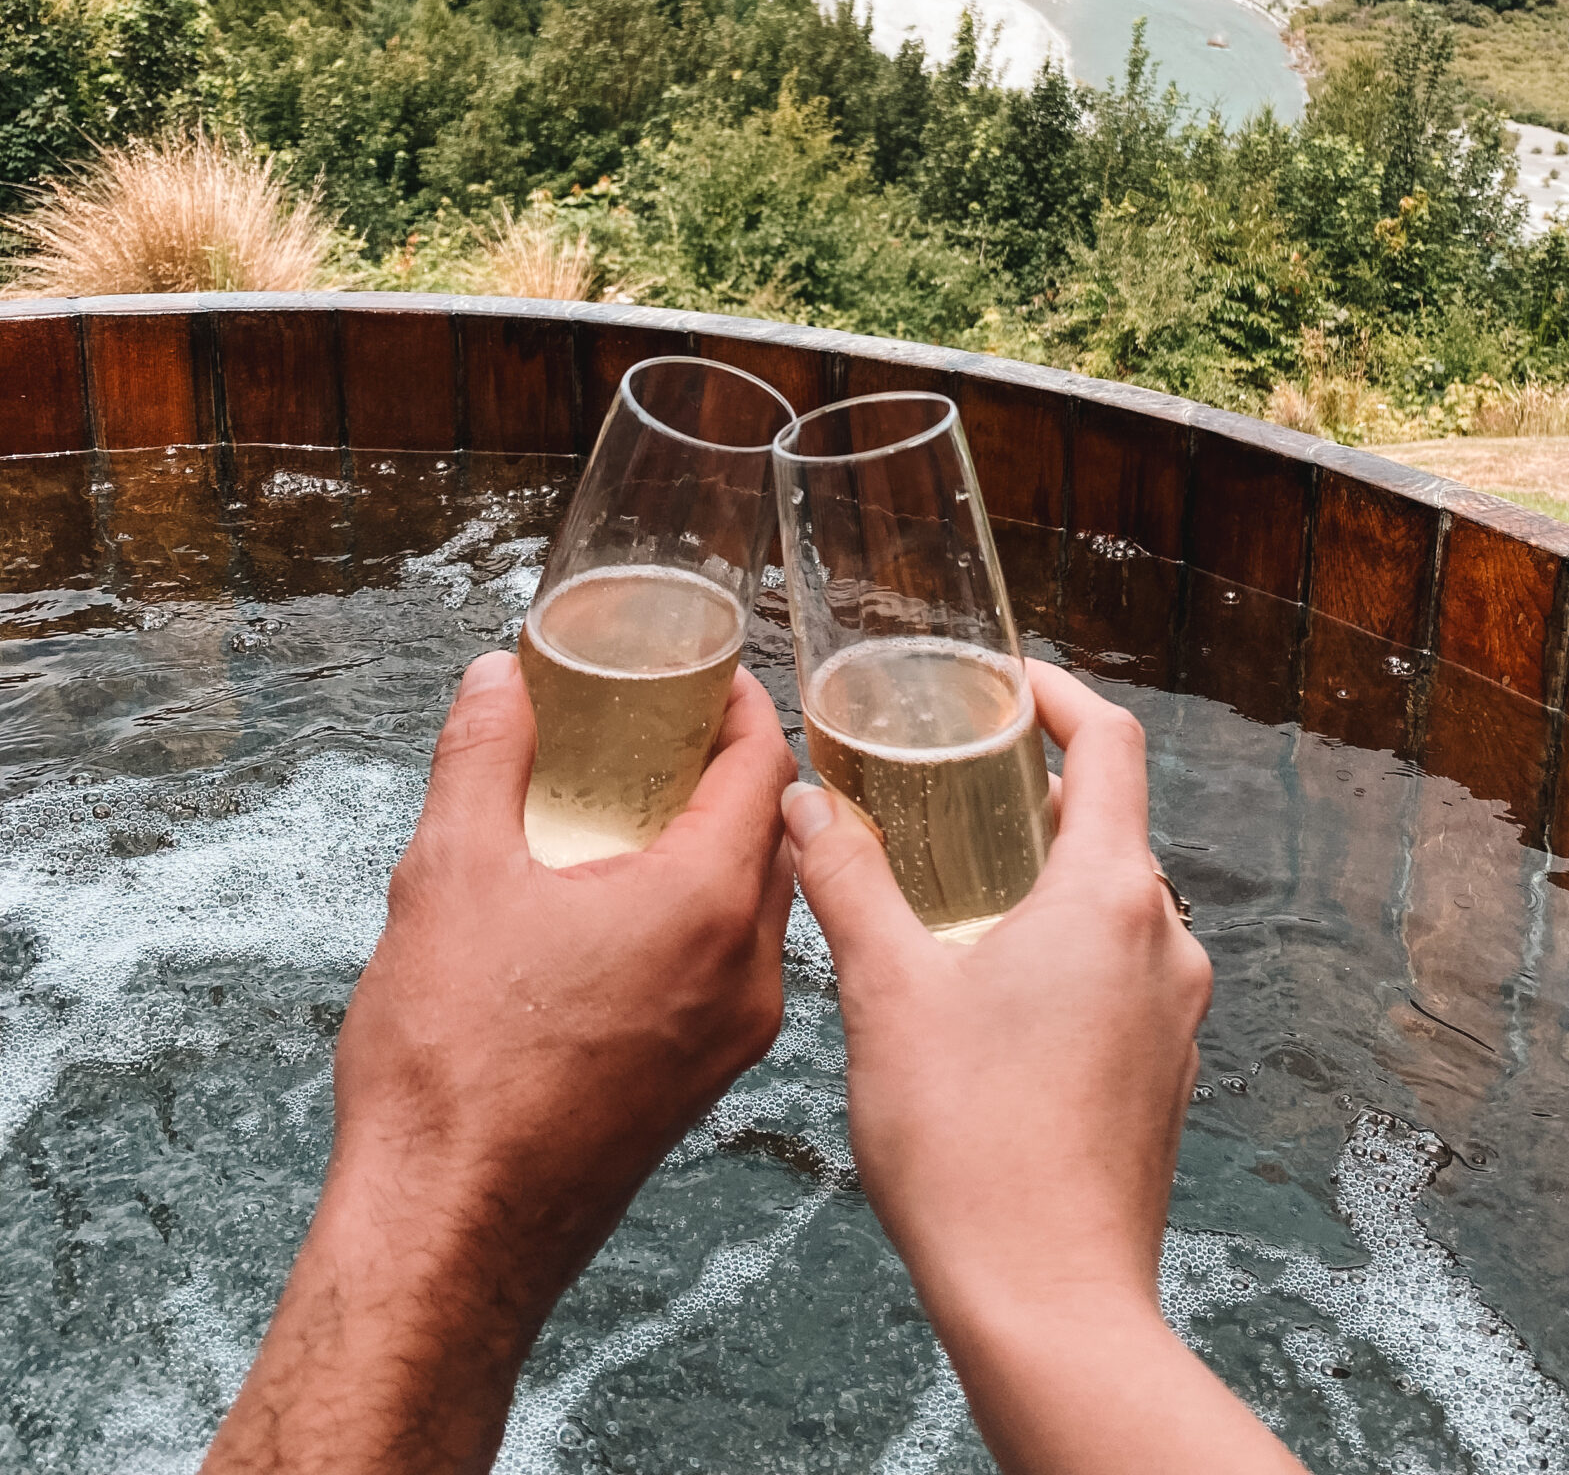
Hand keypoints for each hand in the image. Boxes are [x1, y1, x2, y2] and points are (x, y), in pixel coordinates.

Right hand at [204, 648, 794, 1474]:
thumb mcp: (448, 877)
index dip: (740, 707)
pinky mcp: (701, 1087)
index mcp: (704, 906)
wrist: (445, 1242)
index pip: (767, 770)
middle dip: (731, 772)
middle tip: (668, 729)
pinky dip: (699, 918)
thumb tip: (499, 678)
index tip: (705, 673)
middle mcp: (744, 974)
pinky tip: (624, 911)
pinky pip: (729, 970)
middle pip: (775, 836)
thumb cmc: (451, 1070)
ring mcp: (731, 1039)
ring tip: (643, 810)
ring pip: (756, 909)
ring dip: (717, 848)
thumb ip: (483, 758)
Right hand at [782, 660, 1307, 1474]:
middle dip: (1029, 797)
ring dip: (1042, 880)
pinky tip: (987, 994)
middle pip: (1110, 824)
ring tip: (954, 894)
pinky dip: (1063, 952)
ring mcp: (1173, 1015)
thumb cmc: (970, 1149)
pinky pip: (1121, 976)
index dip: (1057, 696)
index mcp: (1111, 895)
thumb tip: (804, 803)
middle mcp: (1165, 942)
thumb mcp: (887, 992)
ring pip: (1115, 905)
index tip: (1006, 685)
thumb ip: (848, 880)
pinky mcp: (1163, 1077)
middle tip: (947, 790)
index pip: (1110, 743)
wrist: (1050, 1309)